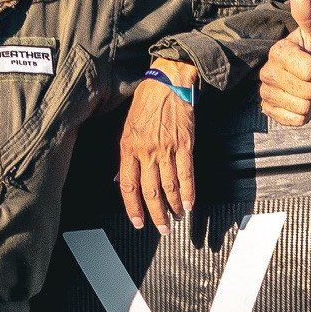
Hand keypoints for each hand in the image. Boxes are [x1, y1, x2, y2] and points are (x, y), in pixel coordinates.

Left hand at [119, 65, 198, 231]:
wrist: (168, 83)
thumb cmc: (147, 102)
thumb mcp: (127, 127)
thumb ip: (125, 154)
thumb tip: (122, 178)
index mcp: (128, 147)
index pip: (128, 186)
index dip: (133, 207)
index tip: (138, 222)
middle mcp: (146, 151)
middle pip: (150, 191)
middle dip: (156, 214)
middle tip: (161, 228)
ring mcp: (167, 149)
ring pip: (169, 186)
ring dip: (173, 207)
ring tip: (175, 218)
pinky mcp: (185, 145)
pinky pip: (186, 174)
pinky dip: (188, 192)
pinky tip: (189, 204)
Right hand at [259, 0, 310, 127]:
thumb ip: (309, 15)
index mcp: (277, 53)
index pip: (310, 71)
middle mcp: (266, 73)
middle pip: (307, 91)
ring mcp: (266, 94)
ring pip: (302, 107)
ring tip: (307, 85)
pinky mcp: (270, 111)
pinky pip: (295, 120)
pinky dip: (304, 113)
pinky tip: (299, 99)